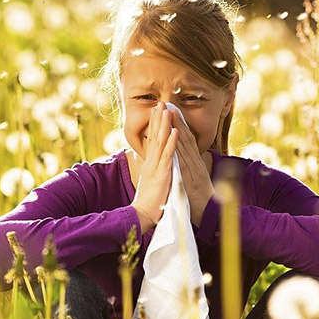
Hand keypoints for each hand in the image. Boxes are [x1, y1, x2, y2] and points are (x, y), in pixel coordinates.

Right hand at [131, 102, 178, 232]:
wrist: (143, 215)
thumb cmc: (149, 201)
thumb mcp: (152, 181)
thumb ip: (154, 170)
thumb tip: (155, 163)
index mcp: (150, 163)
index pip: (152, 140)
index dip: (155, 125)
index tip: (157, 112)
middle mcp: (151, 162)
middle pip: (154, 136)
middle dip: (158, 119)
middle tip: (160, 103)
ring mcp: (156, 167)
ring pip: (160, 142)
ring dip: (164, 125)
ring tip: (167, 110)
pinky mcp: (162, 174)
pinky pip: (168, 155)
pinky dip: (172, 142)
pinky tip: (175, 131)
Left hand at [167, 107, 215, 227]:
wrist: (210, 214)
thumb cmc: (200, 198)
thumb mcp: (195, 179)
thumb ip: (190, 168)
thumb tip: (184, 159)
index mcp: (194, 162)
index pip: (186, 140)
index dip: (179, 124)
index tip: (171, 111)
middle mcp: (195, 162)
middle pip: (185, 138)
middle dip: (177, 120)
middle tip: (168, 104)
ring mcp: (193, 169)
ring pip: (184, 145)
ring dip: (177, 129)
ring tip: (170, 114)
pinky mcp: (190, 178)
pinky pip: (184, 162)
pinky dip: (179, 149)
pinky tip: (174, 138)